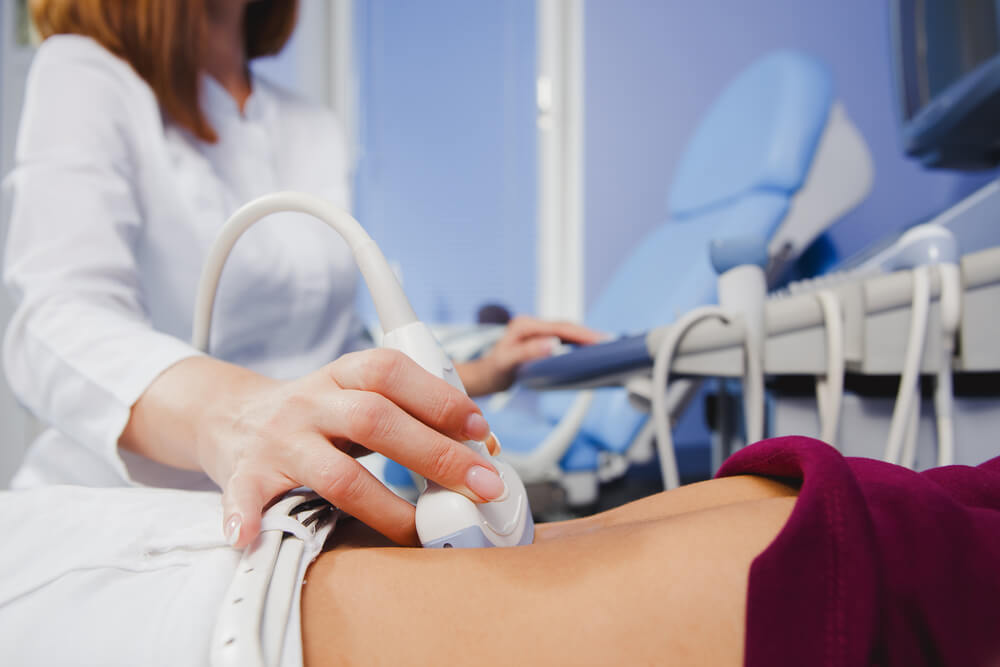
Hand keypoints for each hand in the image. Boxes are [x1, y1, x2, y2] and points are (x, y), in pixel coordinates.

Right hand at [124, 351, 505, 547]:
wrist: (233, 416)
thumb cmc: (319, 411)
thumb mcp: (359, 393)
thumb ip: (412, 412)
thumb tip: (482, 449)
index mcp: (343, 373)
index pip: (392, 371)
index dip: (438, 397)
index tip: (479, 429)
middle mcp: (311, 402)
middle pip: (375, 420)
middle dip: (434, 454)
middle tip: (481, 485)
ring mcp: (280, 439)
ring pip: (334, 472)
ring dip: (385, 506)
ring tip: (419, 532)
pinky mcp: (248, 474)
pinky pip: (244, 496)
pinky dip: (245, 517)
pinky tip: (250, 537)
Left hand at [457, 315, 603, 395]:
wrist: (484, 376)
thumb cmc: (493, 371)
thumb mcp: (507, 363)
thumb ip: (528, 352)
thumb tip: (553, 344)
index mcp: (525, 325)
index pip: (560, 327)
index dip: (582, 333)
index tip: (601, 340)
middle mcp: (532, 324)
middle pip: (567, 327)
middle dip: (589, 335)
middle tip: (612, 344)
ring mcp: (536, 331)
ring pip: (567, 332)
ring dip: (586, 338)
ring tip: (607, 347)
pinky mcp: (540, 339)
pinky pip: (563, 339)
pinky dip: (578, 344)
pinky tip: (590, 351)